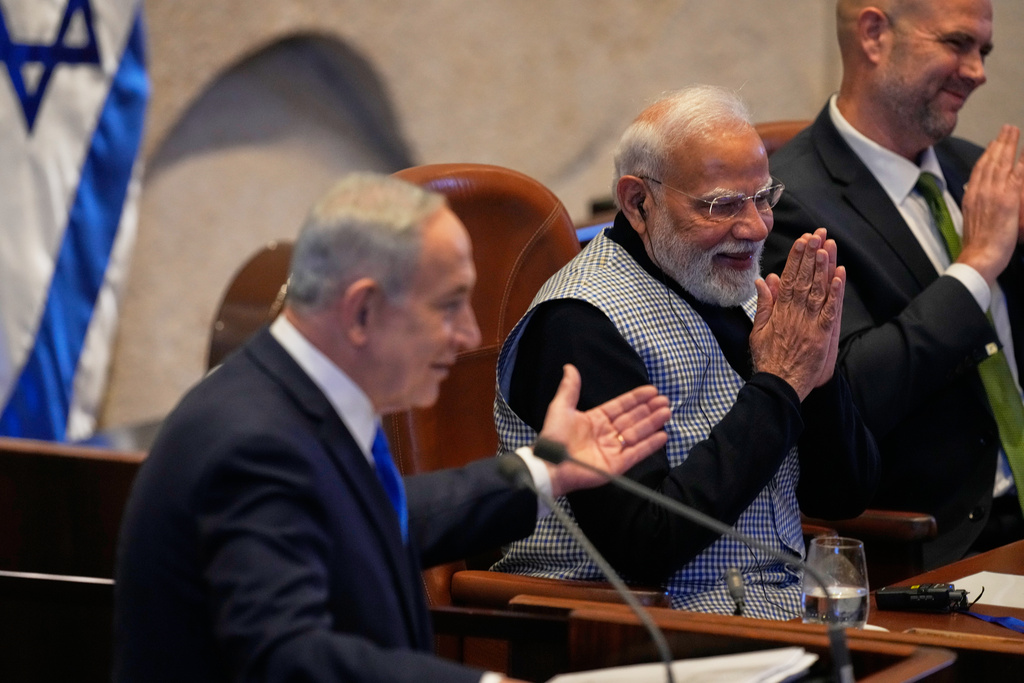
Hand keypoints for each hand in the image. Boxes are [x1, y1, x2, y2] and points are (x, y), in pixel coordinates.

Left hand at [538, 364, 669, 497]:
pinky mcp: (616, 465)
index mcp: (596, 419)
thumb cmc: (554, 436)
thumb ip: (569, 388)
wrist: (549, 464)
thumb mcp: (561, 408)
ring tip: (667, 412)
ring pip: (638, 433)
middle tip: (665, 400)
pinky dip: (650, 445)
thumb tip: (569, 367)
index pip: (621, 406)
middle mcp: (607, 434)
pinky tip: (663, 435)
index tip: (652, 390)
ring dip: (652, 423)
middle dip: (649, 410)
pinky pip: (637, 453)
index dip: (636, 398)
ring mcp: (613, 449)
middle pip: (633, 419)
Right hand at [750, 228, 844, 399]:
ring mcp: (808, 324)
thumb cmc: (768, 360)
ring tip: (827, 247)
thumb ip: (764, 304)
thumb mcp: (758, 330)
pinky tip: (839, 277)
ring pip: (816, 290)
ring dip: (822, 268)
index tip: (801, 240)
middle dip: (810, 255)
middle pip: (804, 279)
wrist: (778, 384)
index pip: (788, 278)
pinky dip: (834, 294)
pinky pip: (829, 311)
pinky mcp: (821, 336)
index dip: (796, 258)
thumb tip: (764, 280)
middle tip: (817, 234)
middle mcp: (793, 314)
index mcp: (778, 311)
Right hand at [960, 125, 1023, 283]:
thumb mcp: (971, 221)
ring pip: (1002, 164)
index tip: (993, 142)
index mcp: (971, 197)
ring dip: (1008, 146)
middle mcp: (981, 192)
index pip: (980, 169)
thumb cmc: (976, 245)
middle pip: (991, 162)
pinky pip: (1015, 177)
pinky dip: (1020, 164)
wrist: (978, 257)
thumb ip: (976, 205)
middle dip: (1000, 143)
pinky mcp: (1007, 201)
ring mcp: (994, 195)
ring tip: (1014, 132)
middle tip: (1007, 128)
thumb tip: (977, 195)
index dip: (987, 154)